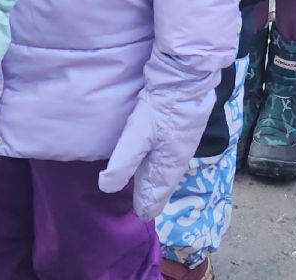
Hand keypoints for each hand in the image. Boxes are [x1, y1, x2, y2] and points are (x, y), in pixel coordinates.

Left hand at [98, 58, 215, 217]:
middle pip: (163, 182)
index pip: (156, 192)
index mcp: (168, 165)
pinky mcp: (181, 129)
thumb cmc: (162, 109)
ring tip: (149, 187)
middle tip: (145, 206)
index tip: (141, 215)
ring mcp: (181, 143)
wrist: (187, 80)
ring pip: (167, 169)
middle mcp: (177, 158)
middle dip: (153, 194)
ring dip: (157, 180)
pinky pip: (169, 156)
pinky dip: (161, 164)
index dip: (147, 203)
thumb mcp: (137, 135)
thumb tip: (107, 187)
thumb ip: (123, 162)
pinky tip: (157, 158)